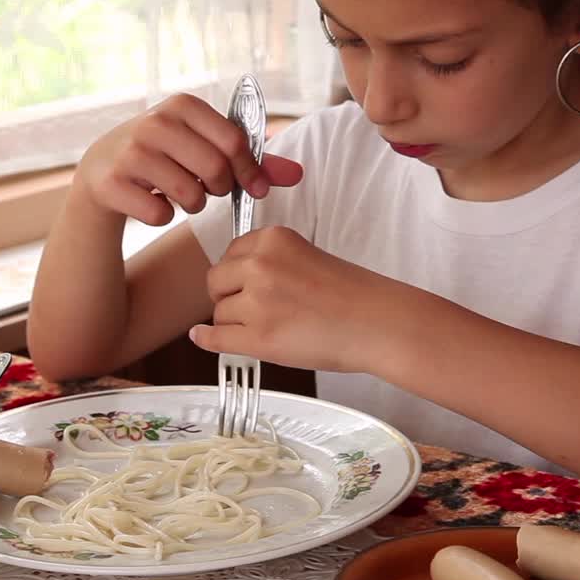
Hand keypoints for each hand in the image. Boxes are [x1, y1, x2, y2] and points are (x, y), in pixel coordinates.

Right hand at [76, 94, 302, 225]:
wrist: (102, 171)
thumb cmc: (164, 156)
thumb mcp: (203, 146)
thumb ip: (251, 159)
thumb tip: (298, 173)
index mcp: (183, 105)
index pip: (234, 141)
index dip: (251, 171)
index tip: (254, 188)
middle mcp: (154, 123)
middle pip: (215, 169)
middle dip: (221, 189)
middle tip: (210, 189)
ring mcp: (130, 153)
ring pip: (189, 195)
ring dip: (194, 205)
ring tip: (183, 195)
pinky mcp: (112, 183)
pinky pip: (160, 215)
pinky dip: (163, 217)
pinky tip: (153, 204)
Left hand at [190, 226, 421, 373]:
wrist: (377, 323)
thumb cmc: (350, 295)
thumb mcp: (304, 256)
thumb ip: (268, 261)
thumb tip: (229, 278)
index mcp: (272, 240)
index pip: (230, 254)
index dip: (236, 273)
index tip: (249, 285)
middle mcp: (259, 265)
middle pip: (215, 281)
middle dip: (227, 295)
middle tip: (253, 309)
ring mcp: (256, 302)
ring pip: (219, 313)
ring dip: (234, 322)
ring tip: (270, 326)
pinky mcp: (258, 337)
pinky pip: (215, 338)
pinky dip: (207, 340)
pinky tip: (202, 338)